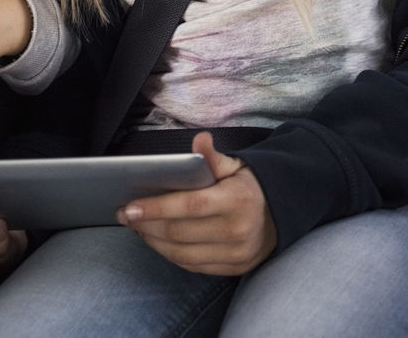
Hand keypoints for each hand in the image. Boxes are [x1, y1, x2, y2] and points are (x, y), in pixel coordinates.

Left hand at [117, 132, 275, 274]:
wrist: (281, 215)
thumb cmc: (249, 186)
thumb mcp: (236, 166)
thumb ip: (213, 157)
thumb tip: (200, 139)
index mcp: (237, 200)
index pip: (190, 206)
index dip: (157, 208)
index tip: (130, 207)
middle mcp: (238, 230)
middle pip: (180, 232)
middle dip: (146, 224)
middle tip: (126, 215)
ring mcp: (236, 253)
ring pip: (182, 253)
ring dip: (154, 241)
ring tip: (138, 227)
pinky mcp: (233, 268)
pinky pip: (193, 265)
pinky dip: (170, 254)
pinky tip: (158, 241)